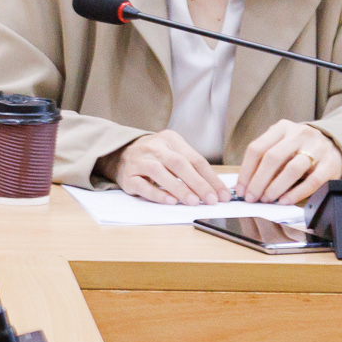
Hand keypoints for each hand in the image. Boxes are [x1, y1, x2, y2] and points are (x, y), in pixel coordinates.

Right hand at [98, 130, 224, 204]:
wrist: (119, 155)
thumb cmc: (154, 158)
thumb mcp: (173, 154)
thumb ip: (191, 168)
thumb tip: (215, 190)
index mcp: (170, 139)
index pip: (195, 158)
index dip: (211, 178)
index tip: (222, 194)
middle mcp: (154, 147)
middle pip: (178, 163)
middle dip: (198, 183)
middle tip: (211, 199)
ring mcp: (139, 160)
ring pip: (160, 172)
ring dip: (178, 188)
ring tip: (193, 202)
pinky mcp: (127, 176)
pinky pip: (143, 185)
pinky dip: (157, 194)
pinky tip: (170, 201)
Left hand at [237, 120, 341, 203]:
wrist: (335, 145)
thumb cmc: (300, 149)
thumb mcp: (282, 146)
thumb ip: (264, 161)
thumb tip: (244, 186)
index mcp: (282, 128)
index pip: (257, 148)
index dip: (246, 171)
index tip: (241, 189)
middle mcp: (299, 134)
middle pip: (272, 158)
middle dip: (258, 181)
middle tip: (251, 197)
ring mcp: (317, 148)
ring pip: (292, 169)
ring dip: (275, 187)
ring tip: (267, 199)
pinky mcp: (330, 164)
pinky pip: (312, 181)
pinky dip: (296, 193)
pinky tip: (285, 201)